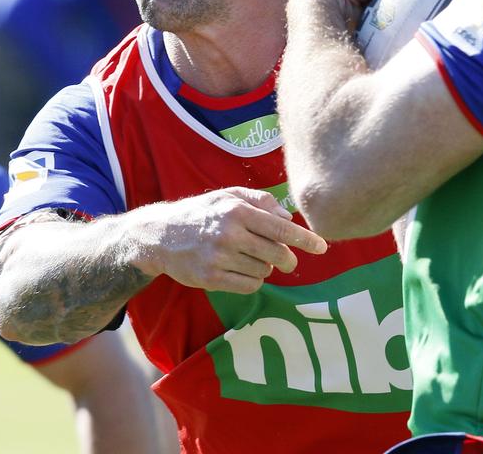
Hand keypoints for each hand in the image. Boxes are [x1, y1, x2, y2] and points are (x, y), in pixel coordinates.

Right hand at [133, 188, 326, 294]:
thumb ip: (261, 201)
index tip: (322, 247)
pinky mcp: (211, 279)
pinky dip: (252, 280)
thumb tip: (289, 218)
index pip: (281, 229)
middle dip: (288, 259)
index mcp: (237, 211)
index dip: (306, 240)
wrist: (160, 235)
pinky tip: (240, 269)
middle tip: (286, 259)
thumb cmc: (202, 212)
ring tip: (248, 257)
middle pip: (278, 254)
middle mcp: (229, 234)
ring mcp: (219, 258)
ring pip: (265, 271)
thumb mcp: (228, 195)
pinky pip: (249, 286)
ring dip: (265, 267)